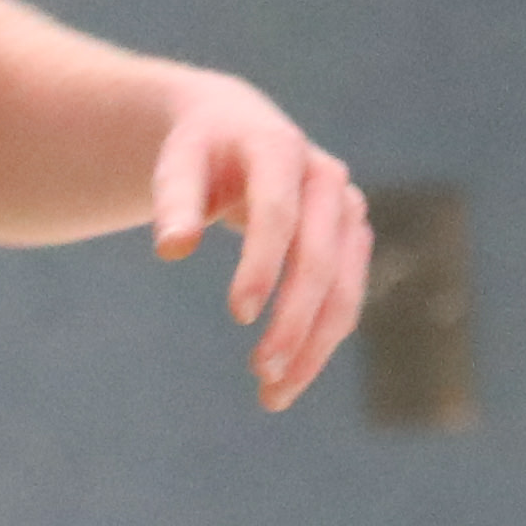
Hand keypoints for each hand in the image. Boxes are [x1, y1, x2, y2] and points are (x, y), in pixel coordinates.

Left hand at [149, 76, 368, 408]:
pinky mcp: (353, 241)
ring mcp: (348, 210)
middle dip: (293, 321)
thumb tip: (172, 249)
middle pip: (319, 260)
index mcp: (280, 148)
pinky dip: (321, 342)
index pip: (278, 215)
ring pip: (344, 289)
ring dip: (314, 347)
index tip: (238, 316)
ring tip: (273, 396)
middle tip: (259, 373)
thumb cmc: (200, 152)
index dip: (262, 266)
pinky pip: (346, 300)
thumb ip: (174, 202)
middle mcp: (326, 178)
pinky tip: (288, 378)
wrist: (237, 129)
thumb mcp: (177, 164)